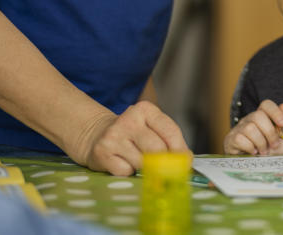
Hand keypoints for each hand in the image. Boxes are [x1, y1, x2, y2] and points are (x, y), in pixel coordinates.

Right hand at [71, 101, 188, 175]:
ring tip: (139, 162)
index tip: (185, 164)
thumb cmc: (132, 134)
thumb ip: (168, 140)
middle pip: (157, 149)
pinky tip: (123, 163)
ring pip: (142, 162)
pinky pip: (125, 171)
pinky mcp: (101, 153)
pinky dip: (128, 173)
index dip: (180, 150)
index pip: (170, 131)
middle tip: (167, 172)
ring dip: (145, 169)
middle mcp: (128, 120)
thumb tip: (185, 161)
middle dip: (164, 163)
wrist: (96, 135)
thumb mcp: (151, 128)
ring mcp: (113, 136)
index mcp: (145, 109)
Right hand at [223, 100, 282, 154]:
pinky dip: (250, 148)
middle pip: (258, 115)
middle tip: (274, 145)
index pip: (266, 105)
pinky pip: (240, 139)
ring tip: (264, 152)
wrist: (258, 171)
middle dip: (270, 132)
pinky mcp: (231, 140)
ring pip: (250, 128)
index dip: (275, 111)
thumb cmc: (271, 153)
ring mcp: (239, 129)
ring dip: (261, 143)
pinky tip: (253, 152)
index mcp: (263, 117)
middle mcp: (249, 120)